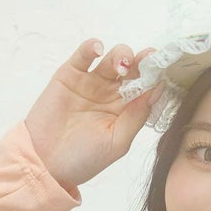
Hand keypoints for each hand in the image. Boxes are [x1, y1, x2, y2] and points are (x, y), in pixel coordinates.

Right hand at [24, 38, 159, 190]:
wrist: (46, 163)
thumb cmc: (83, 159)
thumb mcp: (117, 142)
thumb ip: (137, 116)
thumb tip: (158, 89)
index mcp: (126, 111)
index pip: (147, 88)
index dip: (156, 76)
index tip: (165, 68)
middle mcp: (111, 94)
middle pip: (133, 70)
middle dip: (142, 63)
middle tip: (147, 62)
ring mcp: (91, 82)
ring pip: (113, 59)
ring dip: (122, 55)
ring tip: (122, 66)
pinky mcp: (70, 75)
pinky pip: (84, 55)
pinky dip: (92, 47)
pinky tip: (99, 50)